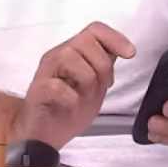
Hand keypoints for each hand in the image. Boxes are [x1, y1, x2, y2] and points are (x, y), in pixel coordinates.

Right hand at [12, 22, 135, 148]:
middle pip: (85, 42)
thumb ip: (103, 67)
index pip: (94, 30)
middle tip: (99, 87)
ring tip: (81, 97)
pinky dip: (71, 98)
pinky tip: (70, 106)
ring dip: (85, 81)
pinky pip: (59, 86)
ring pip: (71, 58)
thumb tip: (123, 49)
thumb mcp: (94, 87)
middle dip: (101, 66)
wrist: (42, 136)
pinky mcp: (37, 91)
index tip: (130, 53)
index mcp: (71, 52)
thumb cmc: (68, 110)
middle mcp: (56, 56)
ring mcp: (45, 72)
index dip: (114, 38)